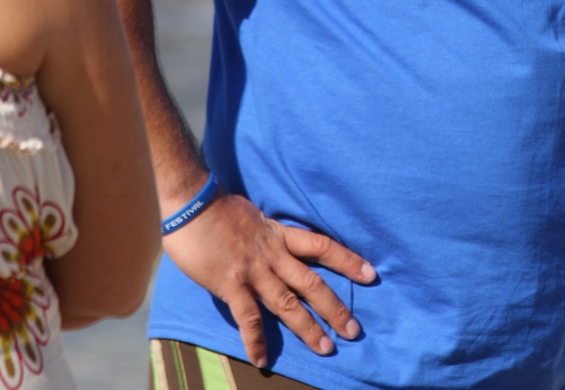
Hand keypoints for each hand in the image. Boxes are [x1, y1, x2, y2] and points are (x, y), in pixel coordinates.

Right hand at [163, 190, 376, 368]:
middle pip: (312, 282)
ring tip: (326, 348)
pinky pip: (248, 318)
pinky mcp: (231, 284)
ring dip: (308, 328)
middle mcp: (273, 254)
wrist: (193, 203)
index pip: (322, 246)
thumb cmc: (218, 208)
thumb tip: (272, 239)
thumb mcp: (252, 215)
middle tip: (354, 329)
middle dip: (335, 307)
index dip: (348, 260)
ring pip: (288, 303)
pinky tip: (263, 360)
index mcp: (279, 234)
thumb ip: (266, 233)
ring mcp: (253, 271)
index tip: (371, 274)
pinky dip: (256, 341)